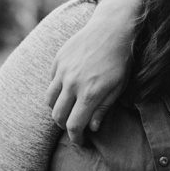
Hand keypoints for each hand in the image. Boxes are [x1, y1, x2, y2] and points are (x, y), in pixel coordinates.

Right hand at [45, 0, 139, 144]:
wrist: (111, 28)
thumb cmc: (120, 60)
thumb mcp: (118, 87)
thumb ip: (103, 108)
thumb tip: (91, 127)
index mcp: (90, 93)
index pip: (74, 125)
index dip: (75, 138)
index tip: (80, 142)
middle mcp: (72, 83)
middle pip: (57, 116)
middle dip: (64, 126)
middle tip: (73, 127)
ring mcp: (63, 71)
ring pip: (49, 100)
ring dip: (57, 109)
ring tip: (68, 110)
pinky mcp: (58, 60)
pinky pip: (51, 82)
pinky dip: (56, 91)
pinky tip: (68, 90)